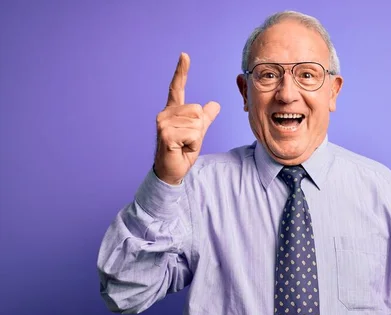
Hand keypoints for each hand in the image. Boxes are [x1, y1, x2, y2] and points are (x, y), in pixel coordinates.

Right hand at [153, 52, 220, 184]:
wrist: (173, 171)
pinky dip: (193, 144)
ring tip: (183, 145)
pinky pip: (193, 134)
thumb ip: (205, 118)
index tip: (185, 55)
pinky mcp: (166, 134)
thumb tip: (215, 104)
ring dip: (196, 138)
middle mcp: (165, 114)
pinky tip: (181, 148)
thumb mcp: (198, 132)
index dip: (181, 71)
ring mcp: (163, 123)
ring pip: (196, 123)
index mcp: (173, 111)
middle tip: (187, 140)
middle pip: (197, 110)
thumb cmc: (182, 151)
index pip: (177, 88)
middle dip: (199, 128)